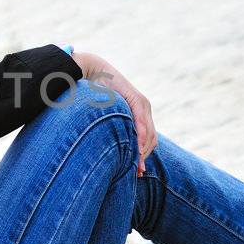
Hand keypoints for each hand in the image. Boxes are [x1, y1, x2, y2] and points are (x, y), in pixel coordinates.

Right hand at [71, 51, 156, 175]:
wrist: (92, 70)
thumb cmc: (94, 93)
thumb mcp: (104, 115)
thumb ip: (110, 127)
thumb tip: (104, 147)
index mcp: (138, 113)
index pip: (147, 140)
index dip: (142, 157)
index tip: (138, 173)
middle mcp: (144, 109)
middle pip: (151, 140)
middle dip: (144, 158)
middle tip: (138, 173)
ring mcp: (143, 104)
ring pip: (149, 134)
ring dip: (143, 151)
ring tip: (136, 165)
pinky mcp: (137, 100)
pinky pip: (142, 123)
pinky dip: (141, 136)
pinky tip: (136, 148)